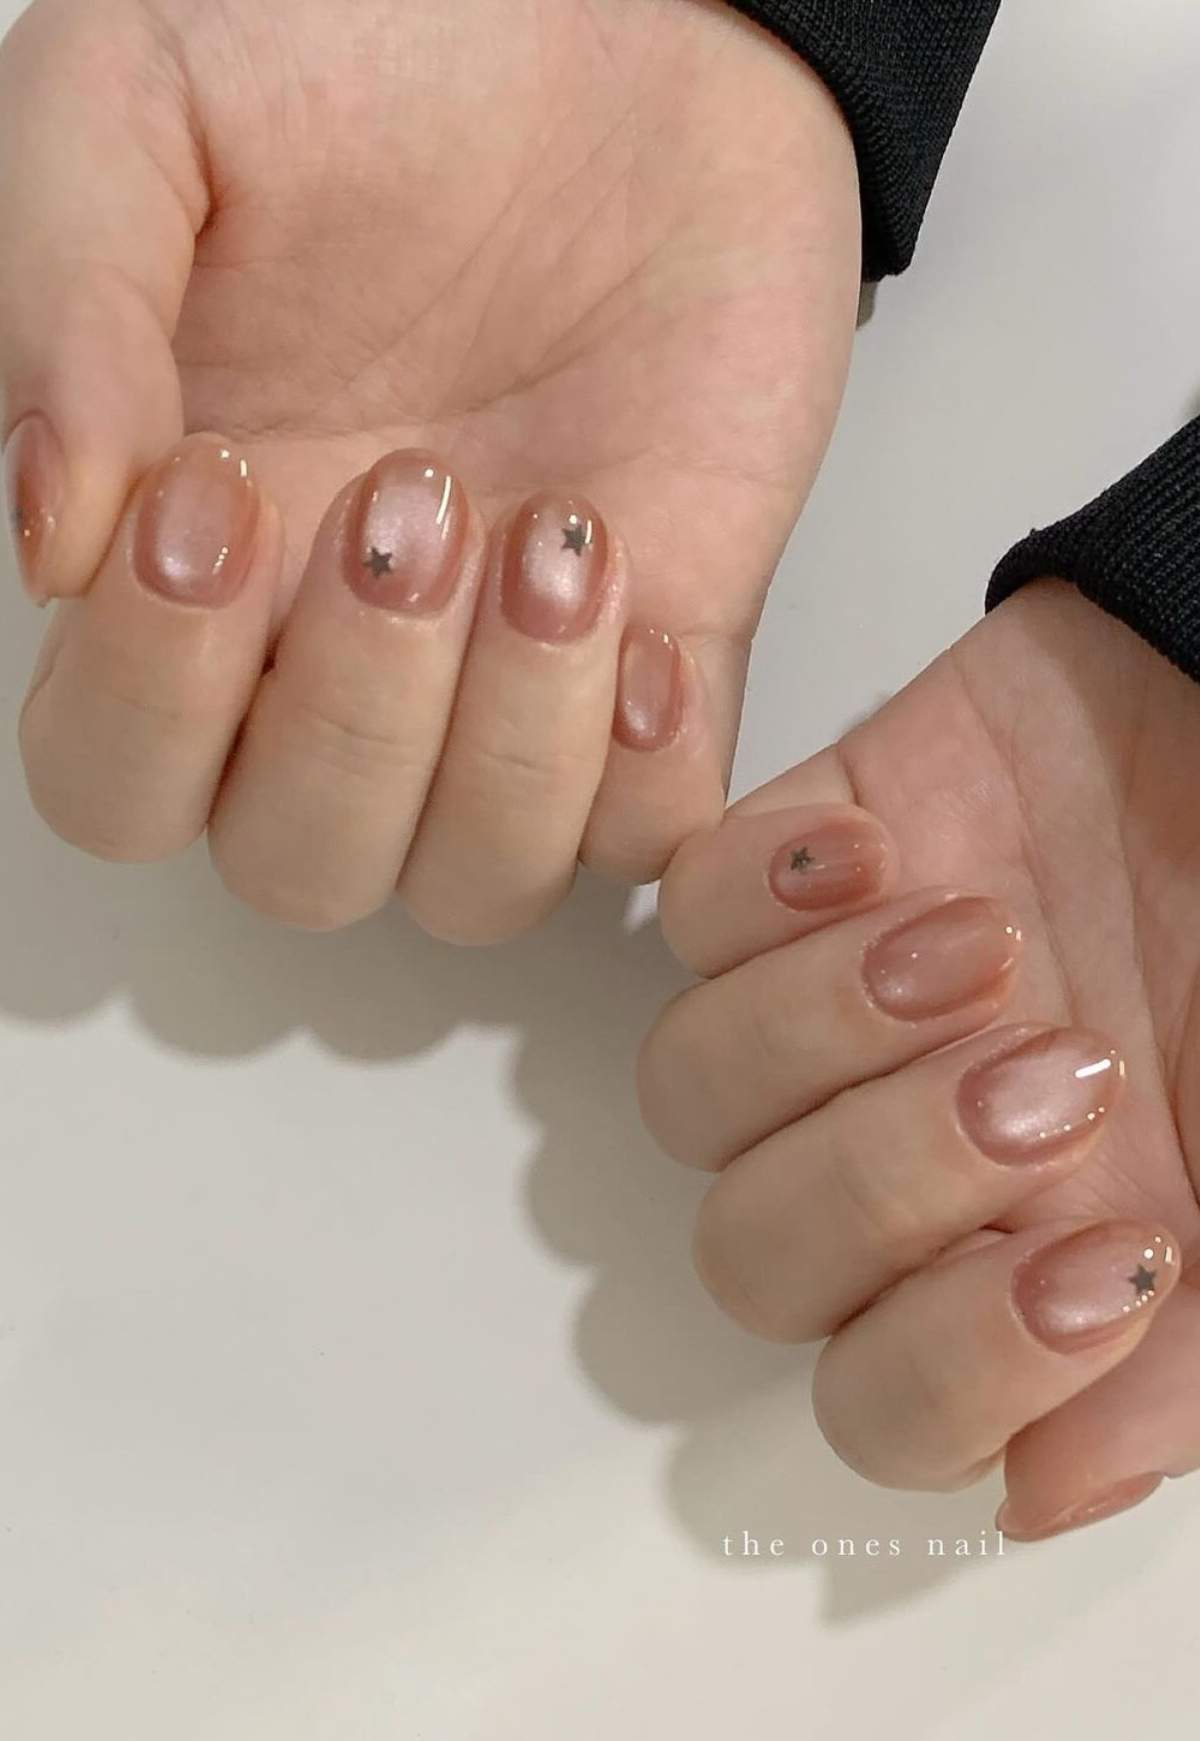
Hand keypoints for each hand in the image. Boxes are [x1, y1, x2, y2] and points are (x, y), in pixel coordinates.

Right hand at [0, 0, 859, 939]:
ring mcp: (507, 682)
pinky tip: (637, 606)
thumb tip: (52, 534)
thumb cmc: (388, 54)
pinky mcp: (666, 660)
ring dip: (507, 748)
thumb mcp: (147, 100)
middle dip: (350, 721)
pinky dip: (639, 765)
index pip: (116, 777)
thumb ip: (63, 303)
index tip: (218, 492)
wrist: (645, 25)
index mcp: (196, 569)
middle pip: (295, 864)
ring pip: (471, 885)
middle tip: (411, 498)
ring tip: (554, 529)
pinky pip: (645, 833)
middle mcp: (340, 662)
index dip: (153, 695)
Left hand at [639, 580, 1199, 1541]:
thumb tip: (1047, 1489)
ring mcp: (834, 1005)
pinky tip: (881, 853)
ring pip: (692, 1090)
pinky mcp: (787, 862)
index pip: (892, 1407)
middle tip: (1051, 1073)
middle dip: (891, 1176)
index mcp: (1029, 1249)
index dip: (964, 1371)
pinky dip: (759, 893)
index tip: (1109, 1263)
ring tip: (983, 939)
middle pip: (758, 1258)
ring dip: (823, 1029)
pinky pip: (683, 908)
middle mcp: (907, 1149)